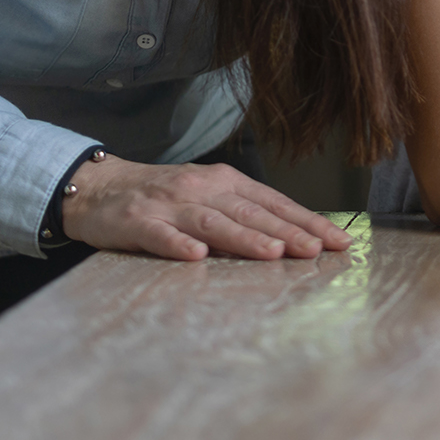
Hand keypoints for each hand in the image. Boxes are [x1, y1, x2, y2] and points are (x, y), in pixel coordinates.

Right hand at [62, 155, 352, 261]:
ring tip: (273, 253)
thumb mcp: (209, 196)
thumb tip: (294, 237)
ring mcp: (169, 205)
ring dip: (244, 238)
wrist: (100, 187)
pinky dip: (178, 244)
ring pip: (213, 222)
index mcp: (226, 182)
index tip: (339, 241)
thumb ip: (244, 214)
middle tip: (318, 251)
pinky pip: (160, 235)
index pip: (274, 203)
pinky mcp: (137, 222)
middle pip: (251, 213)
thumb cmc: (164, 197)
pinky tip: (197, 257)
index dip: (307, 221)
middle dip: (287, 232)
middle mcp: (203, 189)